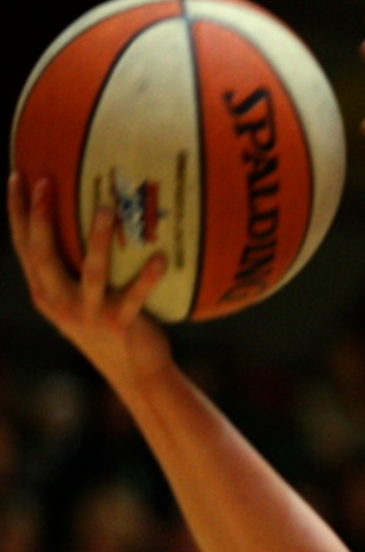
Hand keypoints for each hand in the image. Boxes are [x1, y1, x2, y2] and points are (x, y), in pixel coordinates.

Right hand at [7, 173, 171, 386]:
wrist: (136, 374)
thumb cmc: (112, 328)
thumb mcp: (82, 301)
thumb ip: (74, 270)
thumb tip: (85, 216)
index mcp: (46, 295)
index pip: (23, 247)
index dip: (17, 212)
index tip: (16, 176)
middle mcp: (61, 304)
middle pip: (42, 254)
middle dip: (40, 216)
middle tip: (45, 181)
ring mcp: (90, 315)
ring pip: (91, 272)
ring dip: (98, 238)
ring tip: (107, 208)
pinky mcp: (120, 325)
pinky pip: (135, 296)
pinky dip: (148, 276)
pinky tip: (160, 256)